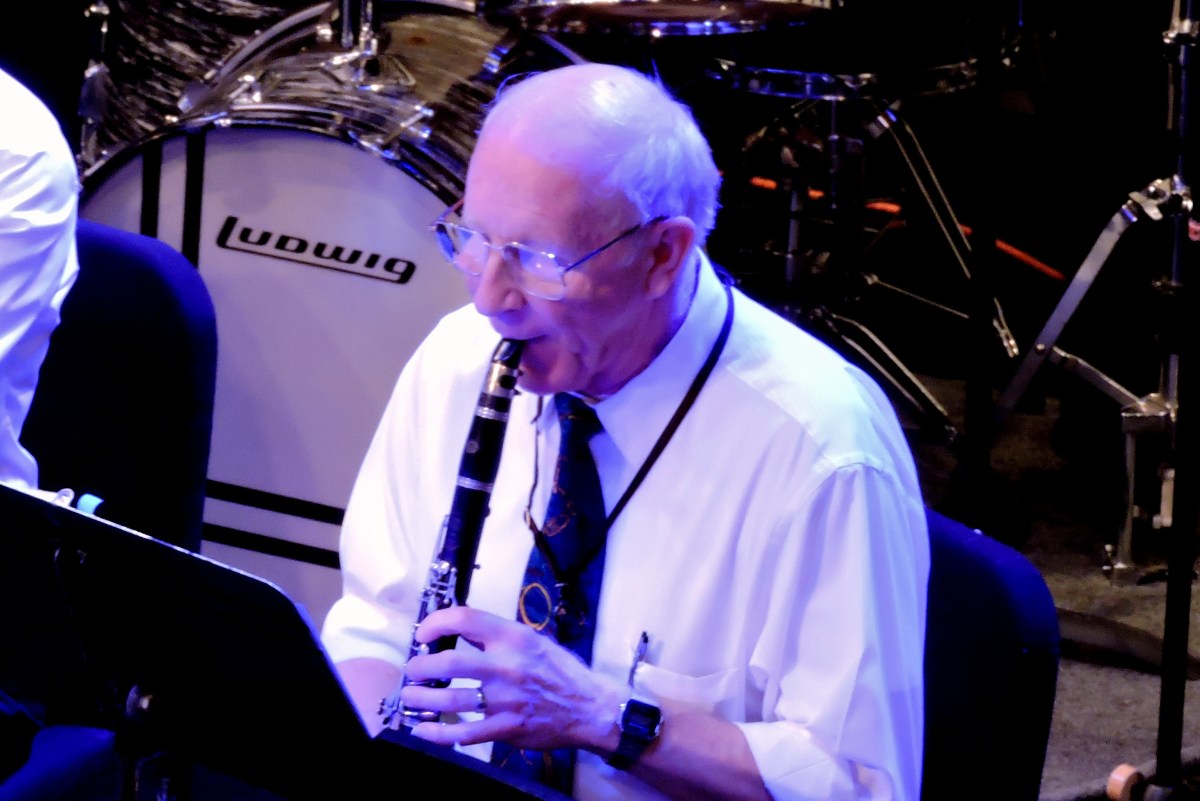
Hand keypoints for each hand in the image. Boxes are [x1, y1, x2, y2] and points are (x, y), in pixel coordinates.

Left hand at [399, 605, 624, 752]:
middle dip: (420, 668)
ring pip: (450, 700)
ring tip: (411, 697)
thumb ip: (498, 636)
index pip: (464, 619)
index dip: (435, 623)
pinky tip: (423, 731)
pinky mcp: (506, 727)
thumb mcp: (532, 640)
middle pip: (448, 663)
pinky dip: (438, 734)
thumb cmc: (560, 671)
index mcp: (513, 637)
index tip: (423, 634)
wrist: (589, 706)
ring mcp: (505, 699)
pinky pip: (464, 733)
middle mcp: (507, 665)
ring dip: (422, 700)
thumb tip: (460, 629)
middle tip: (413, 671)